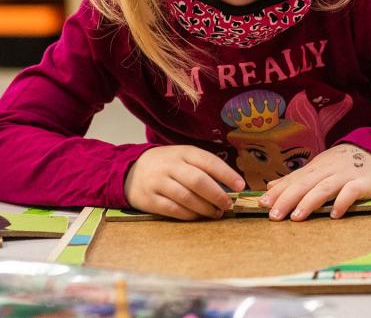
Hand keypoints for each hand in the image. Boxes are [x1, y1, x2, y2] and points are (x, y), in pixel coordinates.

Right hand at [124, 146, 244, 219]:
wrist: (130, 170)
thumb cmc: (166, 165)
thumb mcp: (183, 157)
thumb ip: (203, 167)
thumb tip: (231, 184)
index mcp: (183, 152)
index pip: (209, 161)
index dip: (227, 174)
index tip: (240, 185)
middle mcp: (170, 166)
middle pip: (198, 181)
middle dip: (217, 195)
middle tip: (228, 204)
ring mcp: (158, 182)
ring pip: (187, 197)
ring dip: (205, 208)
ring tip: (216, 213)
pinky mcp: (149, 199)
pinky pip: (173, 209)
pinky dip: (189, 215)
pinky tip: (198, 216)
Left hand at [257, 143, 370, 220]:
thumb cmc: (342, 164)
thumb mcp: (318, 168)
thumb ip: (295, 179)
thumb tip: (270, 187)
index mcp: (315, 167)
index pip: (294, 180)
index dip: (278, 192)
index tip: (262, 203)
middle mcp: (327, 170)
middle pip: (305, 184)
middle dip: (288, 199)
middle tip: (274, 215)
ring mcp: (345, 176)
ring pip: (324, 188)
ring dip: (309, 202)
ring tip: (296, 217)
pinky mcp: (362, 183)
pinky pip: (351, 192)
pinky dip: (342, 202)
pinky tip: (334, 215)